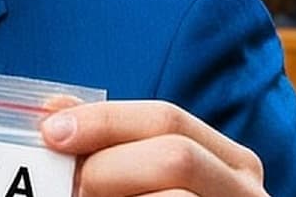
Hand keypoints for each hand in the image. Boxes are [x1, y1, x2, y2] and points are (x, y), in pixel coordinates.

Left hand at [42, 100, 266, 196]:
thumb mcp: (138, 181)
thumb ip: (105, 147)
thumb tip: (54, 107)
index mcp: (227, 162)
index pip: (166, 119)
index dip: (104, 120)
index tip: (49, 133)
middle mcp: (245, 192)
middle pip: (174, 156)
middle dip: (107, 168)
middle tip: (72, 188)